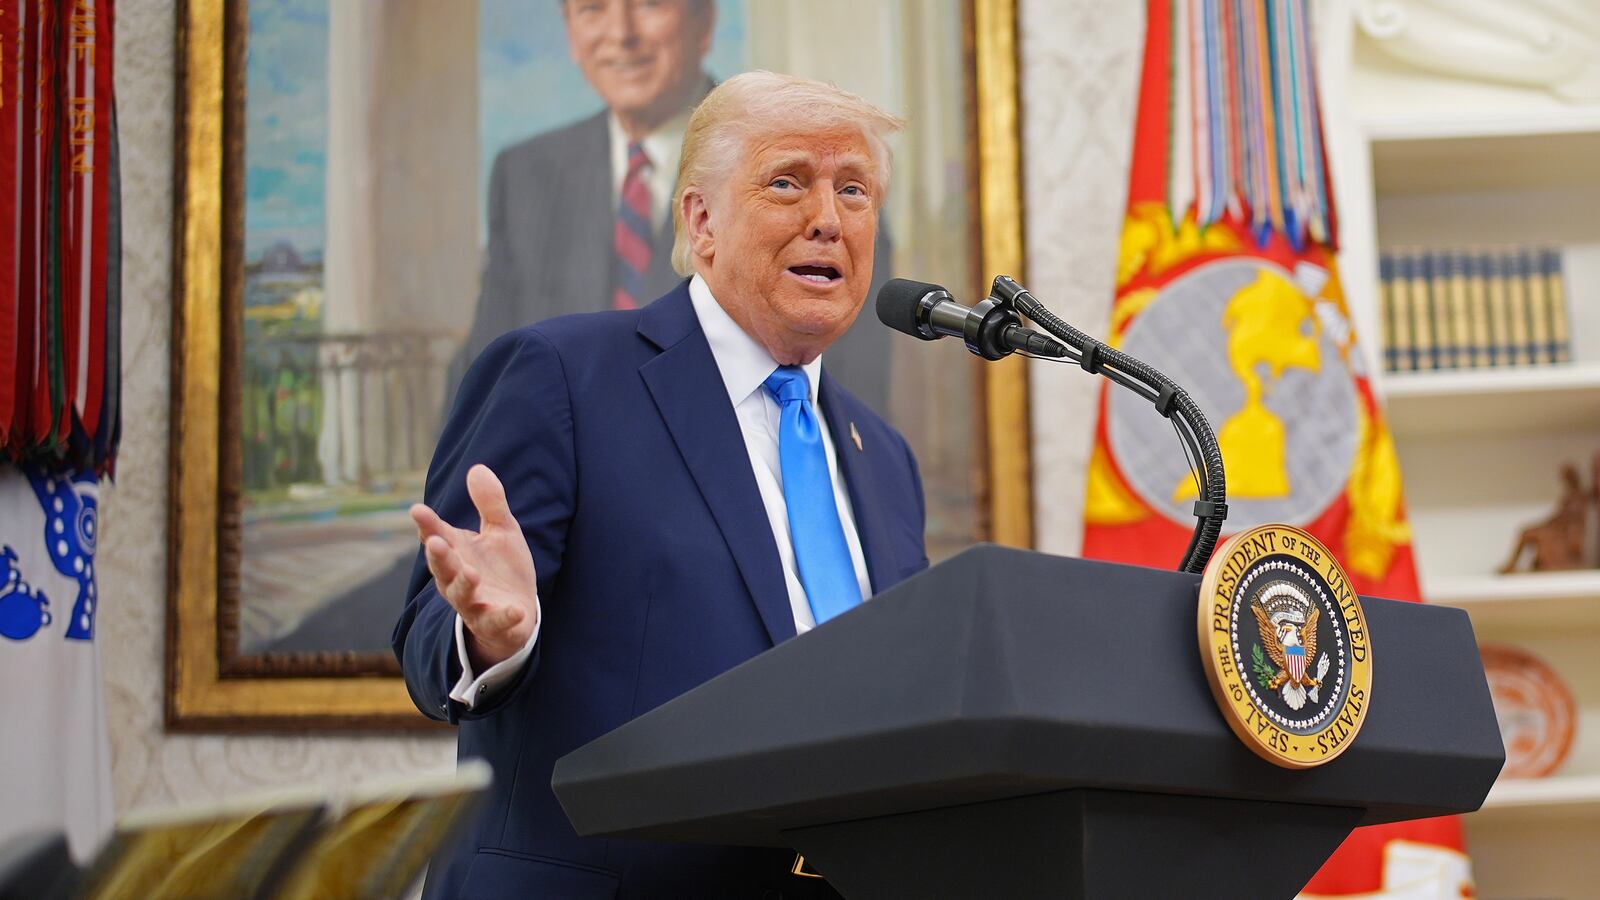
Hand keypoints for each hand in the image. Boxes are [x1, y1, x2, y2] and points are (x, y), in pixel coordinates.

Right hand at [410, 464, 539, 670]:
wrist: (517, 614)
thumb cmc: (502, 569)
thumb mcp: (501, 531)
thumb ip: (490, 504)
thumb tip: (477, 468)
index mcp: (457, 553)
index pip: (437, 536)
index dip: (427, 524)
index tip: (417, 510)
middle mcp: (458, 578)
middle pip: (443, 568)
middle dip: (439, 556)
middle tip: (435, 542)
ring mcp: (474, 603)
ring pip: (462, 595)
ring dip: (464, 584)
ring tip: (471, 573)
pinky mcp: (494, 623)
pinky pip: (495, 622)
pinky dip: (503, 617)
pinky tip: (514, 610)